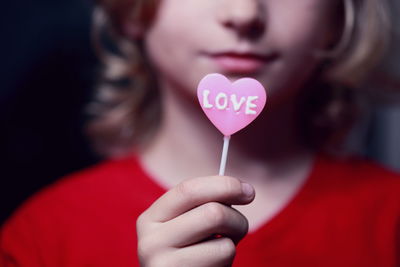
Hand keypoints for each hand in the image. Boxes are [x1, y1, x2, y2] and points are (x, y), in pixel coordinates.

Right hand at [136, 175, 254, 266]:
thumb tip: (243, 190)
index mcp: (150, 219)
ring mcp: (165, 266)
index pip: (188, 190)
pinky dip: (226, 264)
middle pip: (213, 214)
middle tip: (240, 227)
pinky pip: (224, 263)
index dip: (223, 185)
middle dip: (237, 219)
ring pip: (224, 244)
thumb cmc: (185, 254)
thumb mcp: (184, 226)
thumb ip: (203, 205)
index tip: (248, 190)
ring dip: (232, 247)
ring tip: (219, 252)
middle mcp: (151, 242)